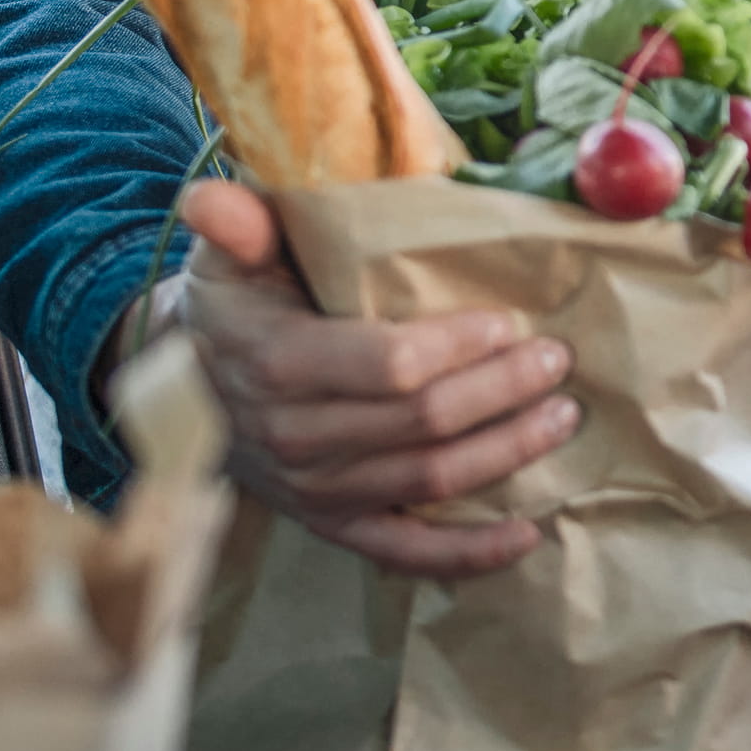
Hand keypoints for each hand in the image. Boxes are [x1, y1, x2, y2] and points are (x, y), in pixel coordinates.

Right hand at [155, 178, 577, 578]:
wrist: (189, 390)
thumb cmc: (232, 309)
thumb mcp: (228, 259)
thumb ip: (236, 226)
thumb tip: (209, 197)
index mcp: (278, 363)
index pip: (388, 364)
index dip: (457, 348)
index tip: (509, 322)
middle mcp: (297, 436)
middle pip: (422, 422)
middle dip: (501, 391)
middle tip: (557, 360)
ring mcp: (315, 490)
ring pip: (429, 479)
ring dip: (506, 452)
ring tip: (562, 417)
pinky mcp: (332, 523)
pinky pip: (403, 550)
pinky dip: (468, 553)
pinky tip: (527, 535)